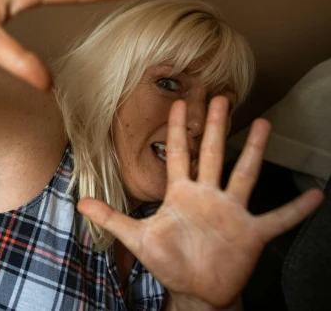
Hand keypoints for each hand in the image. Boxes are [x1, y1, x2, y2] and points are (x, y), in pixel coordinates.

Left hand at [77, 96, 323, 309]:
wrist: (195, 290)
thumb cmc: (168, 262)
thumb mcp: (138, 239)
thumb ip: (112, 218)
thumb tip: (79, 204)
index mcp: (182, 194)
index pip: (179, 154)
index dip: (179, 130)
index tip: (180, 103)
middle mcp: (208, 196)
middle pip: (213, 154)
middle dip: (216, 126)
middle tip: (221, 97)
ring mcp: (232, 212)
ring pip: (244, 174)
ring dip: (254, 150)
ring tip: (264, 124)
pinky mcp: (251, 233)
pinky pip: (277, 219)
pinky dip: (295, 209)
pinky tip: (316, 195)